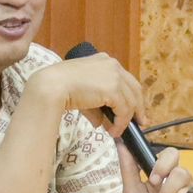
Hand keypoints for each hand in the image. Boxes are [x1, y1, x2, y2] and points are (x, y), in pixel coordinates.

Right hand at [25, 54, 144, 135]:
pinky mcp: (114, 88)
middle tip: (139, 123)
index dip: (131, 95)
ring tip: (117, 132)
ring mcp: (114, 75)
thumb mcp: (82, 94)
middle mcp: (112, 65)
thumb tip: (101, 123)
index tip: (134, 110)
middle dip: (138, 107)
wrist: (52, 85)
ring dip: (126, 120)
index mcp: (104, 61)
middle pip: (134, 88)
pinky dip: (121, 123)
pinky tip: (113, 131)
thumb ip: (95, 106)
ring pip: (131, 101)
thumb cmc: (60, 87)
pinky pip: (124, 110)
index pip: (125, 79)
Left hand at [120, 144, 191, 192]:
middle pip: (181, 168)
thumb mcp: (131, 192)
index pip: (171, 154)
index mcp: (163, 173)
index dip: (163, 163)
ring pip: (183, 181)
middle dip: (167, 182)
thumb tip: (120, 142)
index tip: (152, 179)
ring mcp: (189, 192)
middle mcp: (178, 180)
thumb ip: (127, 167)